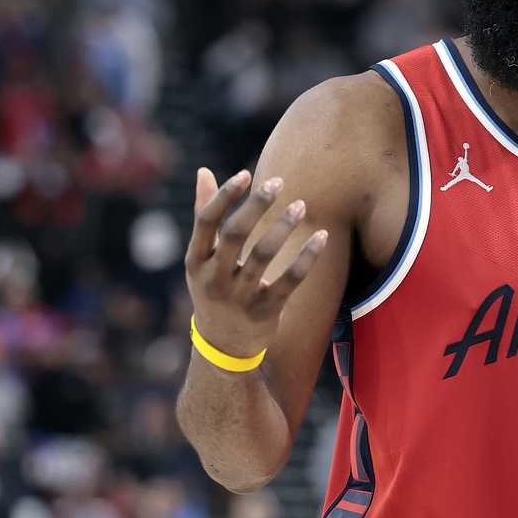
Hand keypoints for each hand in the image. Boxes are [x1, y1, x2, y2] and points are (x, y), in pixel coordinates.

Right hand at [185, 167, 327, 358]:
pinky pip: (290, 280)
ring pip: (263, 256)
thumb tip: (204, 170)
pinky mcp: (265, 311)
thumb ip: (204, 215)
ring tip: (302, 205)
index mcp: (196, 261)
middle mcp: (213, 278)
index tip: (246, 174)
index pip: (206, 222)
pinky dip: (307, 257)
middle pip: (235, 234)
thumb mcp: (201, 258)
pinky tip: (321, 236)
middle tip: (279, 182)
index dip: (224, 196)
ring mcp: (239, 297)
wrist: (223, 347)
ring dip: (284, 227)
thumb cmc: (214, 288)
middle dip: (257, 206)